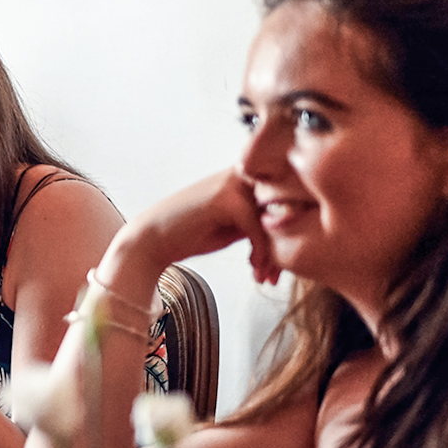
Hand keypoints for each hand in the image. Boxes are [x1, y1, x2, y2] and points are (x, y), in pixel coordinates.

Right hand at [121, 169, 279, 284]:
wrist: (151, 239)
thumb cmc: (191, 232)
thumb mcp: (235, 224)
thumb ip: (261, 217)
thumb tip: (297, 229)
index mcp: (245, 174)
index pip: (285, 197)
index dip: (289, 230)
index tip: (279, 263)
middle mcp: (243, 172)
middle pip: (285, 206)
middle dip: (286, 244)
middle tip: (277, 274)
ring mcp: (234, 182)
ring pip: (275, 219)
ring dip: (275, 253)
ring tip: (265, 276)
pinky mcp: (225, 199)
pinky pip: (259, 229)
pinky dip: (261, 254)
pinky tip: (253, 270)